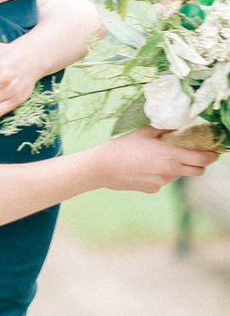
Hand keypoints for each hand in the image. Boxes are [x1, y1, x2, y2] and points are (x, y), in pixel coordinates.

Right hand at [92, 127, 218, 193]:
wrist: (103, 167)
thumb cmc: (122, 147)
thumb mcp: (144, 132)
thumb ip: (164, 130)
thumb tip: (177, 127)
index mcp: (171, 155)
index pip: (203, 159)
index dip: (212, 155)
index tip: (213, 151)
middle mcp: (170, 171)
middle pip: (198, 171)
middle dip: (199, 163)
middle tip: (191, 154)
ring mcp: (162, 182)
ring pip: (178, 175)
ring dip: (175, 167)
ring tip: (156, 158)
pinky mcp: (153, 189)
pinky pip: (163, 180)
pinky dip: (160, 174)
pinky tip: (143, 167)